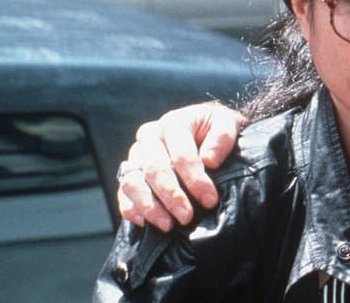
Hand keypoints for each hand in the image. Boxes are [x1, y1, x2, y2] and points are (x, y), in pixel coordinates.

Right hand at [116, 102, 246, 229]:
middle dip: (171, 196)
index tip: (210, 200)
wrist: (203, 130)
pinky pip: (122, 193)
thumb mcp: (227, 124)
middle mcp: (149, 137)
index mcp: (173, 123)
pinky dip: (131, 209)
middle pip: (154, 169)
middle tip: (187, 217)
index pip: (180, 154)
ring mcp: (136, 156)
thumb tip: (209, 160)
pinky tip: (145, 224)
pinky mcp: (129, 173)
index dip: (195, 179)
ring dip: (149, 206)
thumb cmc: (214, 129)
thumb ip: (222, 137)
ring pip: (132, 182)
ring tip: (168, 225)